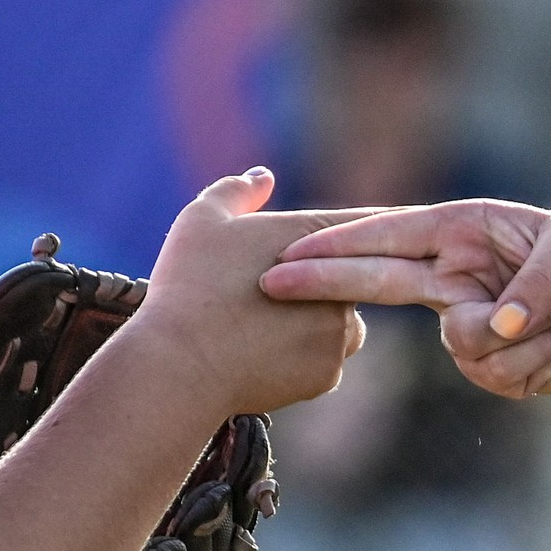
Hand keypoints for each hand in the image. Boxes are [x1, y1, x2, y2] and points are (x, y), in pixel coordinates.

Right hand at [135, 169, 366, 416]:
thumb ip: (238, 192)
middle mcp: (342, 282)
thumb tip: (263, 177)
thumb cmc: (187, 285)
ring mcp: (338, 331)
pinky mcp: (326, 374)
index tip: (370, 231)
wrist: (180, 365)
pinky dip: (298, 364)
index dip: (366, 226)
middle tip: (273, 295)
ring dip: (316, 327)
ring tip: (265, 329)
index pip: (366, 221)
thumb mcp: (202, 221)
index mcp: (316, 236)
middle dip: (323, 286)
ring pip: (340, 328)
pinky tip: (259, 359)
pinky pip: (321, 365)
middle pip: (350, 279)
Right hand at [260, 200, 550, 398]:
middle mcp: (453, 273)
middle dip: (324, 279)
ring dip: (520, 336)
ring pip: (460, 340)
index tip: (292, 249)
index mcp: (462, 230)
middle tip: (272, 281)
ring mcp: (467, 321)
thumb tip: (494, 324)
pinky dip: (539, 355)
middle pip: (374, 279)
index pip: (389, 234)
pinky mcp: (489, 364)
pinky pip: (496, 369)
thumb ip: (532, 280)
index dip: (339, 242)